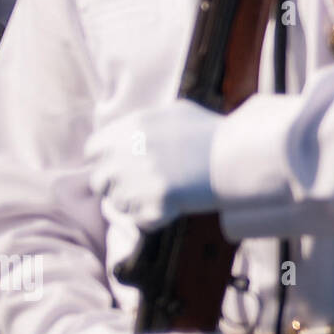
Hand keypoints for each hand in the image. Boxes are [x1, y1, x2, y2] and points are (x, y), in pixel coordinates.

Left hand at [85, 99, 220, 229]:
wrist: (240, 154)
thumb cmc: (212, 133)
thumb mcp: (177, 113)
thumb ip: (145, 124)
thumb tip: (124, 135)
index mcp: (133, 126)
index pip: (93, 150)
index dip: (105, 161)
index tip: (122, 168)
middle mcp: (131, 150)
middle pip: (99, 180)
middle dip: (116, 187)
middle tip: (140, 188)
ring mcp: (142, 177)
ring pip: (118, 204)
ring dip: (134, 204)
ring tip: (161, 197)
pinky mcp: (158, 200)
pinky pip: (139, 220)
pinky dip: (153, 219)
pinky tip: (172, 209)